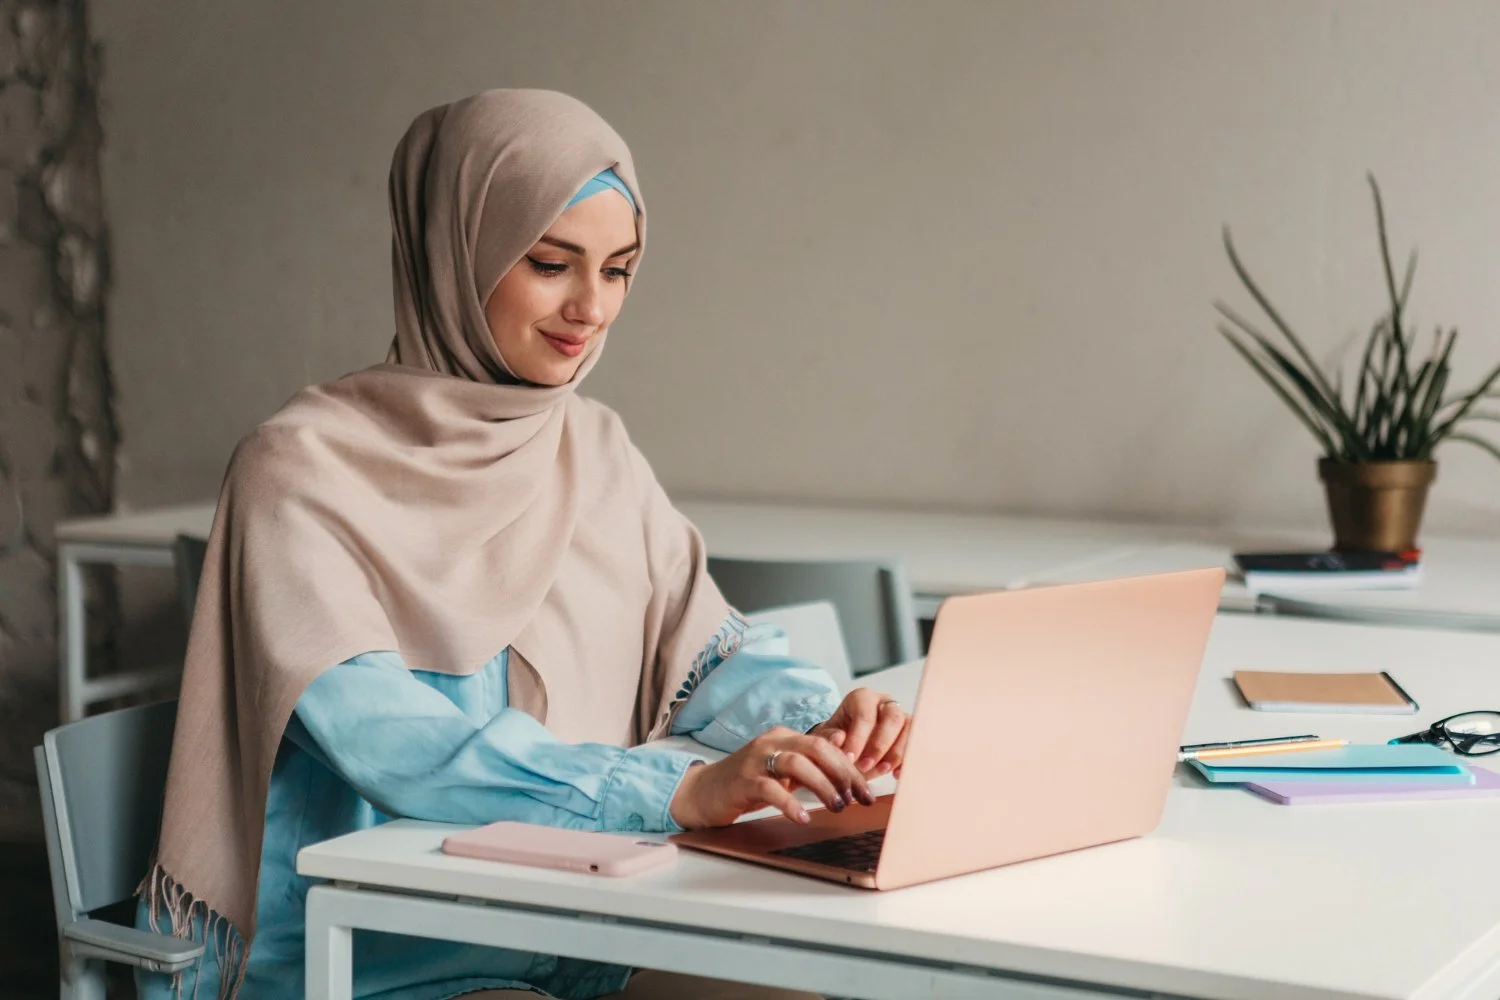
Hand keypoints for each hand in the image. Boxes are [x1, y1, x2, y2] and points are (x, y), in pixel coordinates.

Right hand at [669, 726, 875, 829]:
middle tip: (859, 799)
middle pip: (815, 749)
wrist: (703, 792)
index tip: (867, 791)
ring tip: (838, 807)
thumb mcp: (782, 769)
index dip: (850, 767)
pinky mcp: (741, 781)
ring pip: (796, 764)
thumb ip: (809, 758)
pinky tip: (804, 817)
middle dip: (842, 773)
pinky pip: (770, 789)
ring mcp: (754, 761)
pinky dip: (790, 803)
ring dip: (822, 786)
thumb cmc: (747, 782)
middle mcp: (770, 743)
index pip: (825, 745)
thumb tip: (842, 742)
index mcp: (783, 737)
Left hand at [807, 688, 910, 777]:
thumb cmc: (837, 739)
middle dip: (879, 745)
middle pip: (892, 718)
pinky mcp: (911, 733)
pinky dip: (908, 760)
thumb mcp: (825, 738)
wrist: (846, 748)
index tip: (849, 759)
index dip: (858, 738)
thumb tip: (839, 739)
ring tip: (882, 771)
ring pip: (909, 728)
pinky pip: (917, 743)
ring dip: (896, 753)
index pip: (865, 714)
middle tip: (864, 767)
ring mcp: (901, 717)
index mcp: (862, 698)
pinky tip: (896, 775)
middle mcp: (885, 703)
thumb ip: (829, 738)